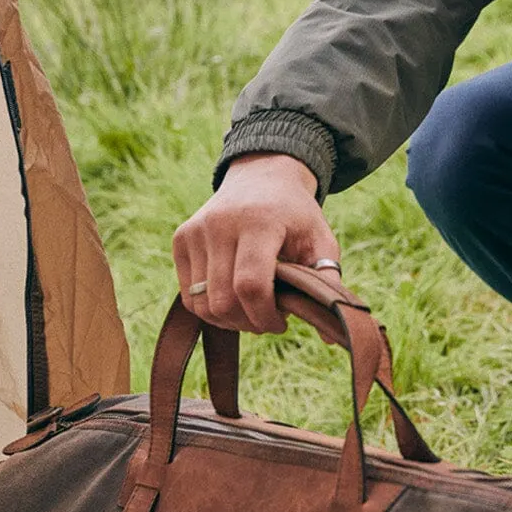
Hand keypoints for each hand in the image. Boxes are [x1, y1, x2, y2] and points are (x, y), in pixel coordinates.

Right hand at [172, 154, 341, 332]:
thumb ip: (326, 284)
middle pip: (223, 301)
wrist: (261, 176)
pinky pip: (189, 296)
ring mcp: (196, 231)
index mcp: (259, 222)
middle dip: (248, 322)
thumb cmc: (295, 216)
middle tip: (267, 318)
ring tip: (250, 310)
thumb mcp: (320, 241)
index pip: (250, 286)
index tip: (281, 323)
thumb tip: (330, 335)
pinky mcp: (181, 239)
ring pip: (202, 304)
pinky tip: (232, 299)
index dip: (265, 317)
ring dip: (228, 320)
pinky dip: (210, 309)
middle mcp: (220, 224)